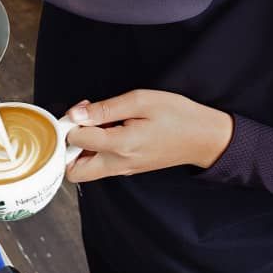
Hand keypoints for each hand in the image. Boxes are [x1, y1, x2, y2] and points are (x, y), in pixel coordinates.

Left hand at [63, 90, 232, 183]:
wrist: (205, 138)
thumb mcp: (141, 101)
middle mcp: (119, 163)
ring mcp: (124, 170)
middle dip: (67, 149)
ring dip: (81, 150)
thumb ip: (105, 108)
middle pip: (74, 171)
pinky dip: (95, 151)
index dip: (71, 122)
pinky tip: (108, 130)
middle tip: (79, 125)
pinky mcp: (128, 169)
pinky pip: (101, 167)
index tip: (79, 109)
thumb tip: (76, 115)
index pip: (76, 140)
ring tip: (97, 125)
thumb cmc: (177, 115)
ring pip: (86, 171)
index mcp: (121, 145)